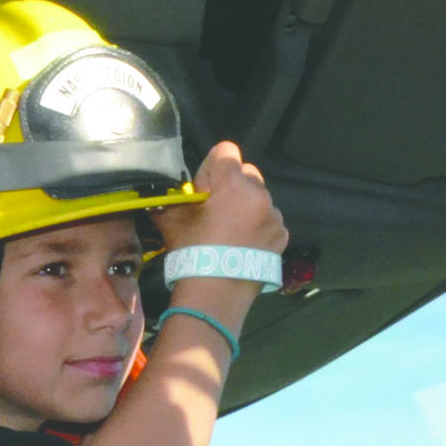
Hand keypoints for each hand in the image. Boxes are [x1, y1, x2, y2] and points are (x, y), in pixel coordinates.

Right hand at [160, 142, 286, 259]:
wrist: (216, 294)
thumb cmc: (192, 252)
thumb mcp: (171, 220)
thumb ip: (170, 198)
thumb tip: (164, 193)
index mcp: (234, 183)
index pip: (225, 151)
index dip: (210, 168)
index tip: (203, 189)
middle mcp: (260, 194)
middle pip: (245, 173)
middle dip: (230, 186)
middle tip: (215, 211)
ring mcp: (274, 216)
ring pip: (259, 198)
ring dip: (246, 206)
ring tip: (230, 232)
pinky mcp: (281, 236)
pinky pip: (269, 220)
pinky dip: (257, 226)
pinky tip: (243, 245)